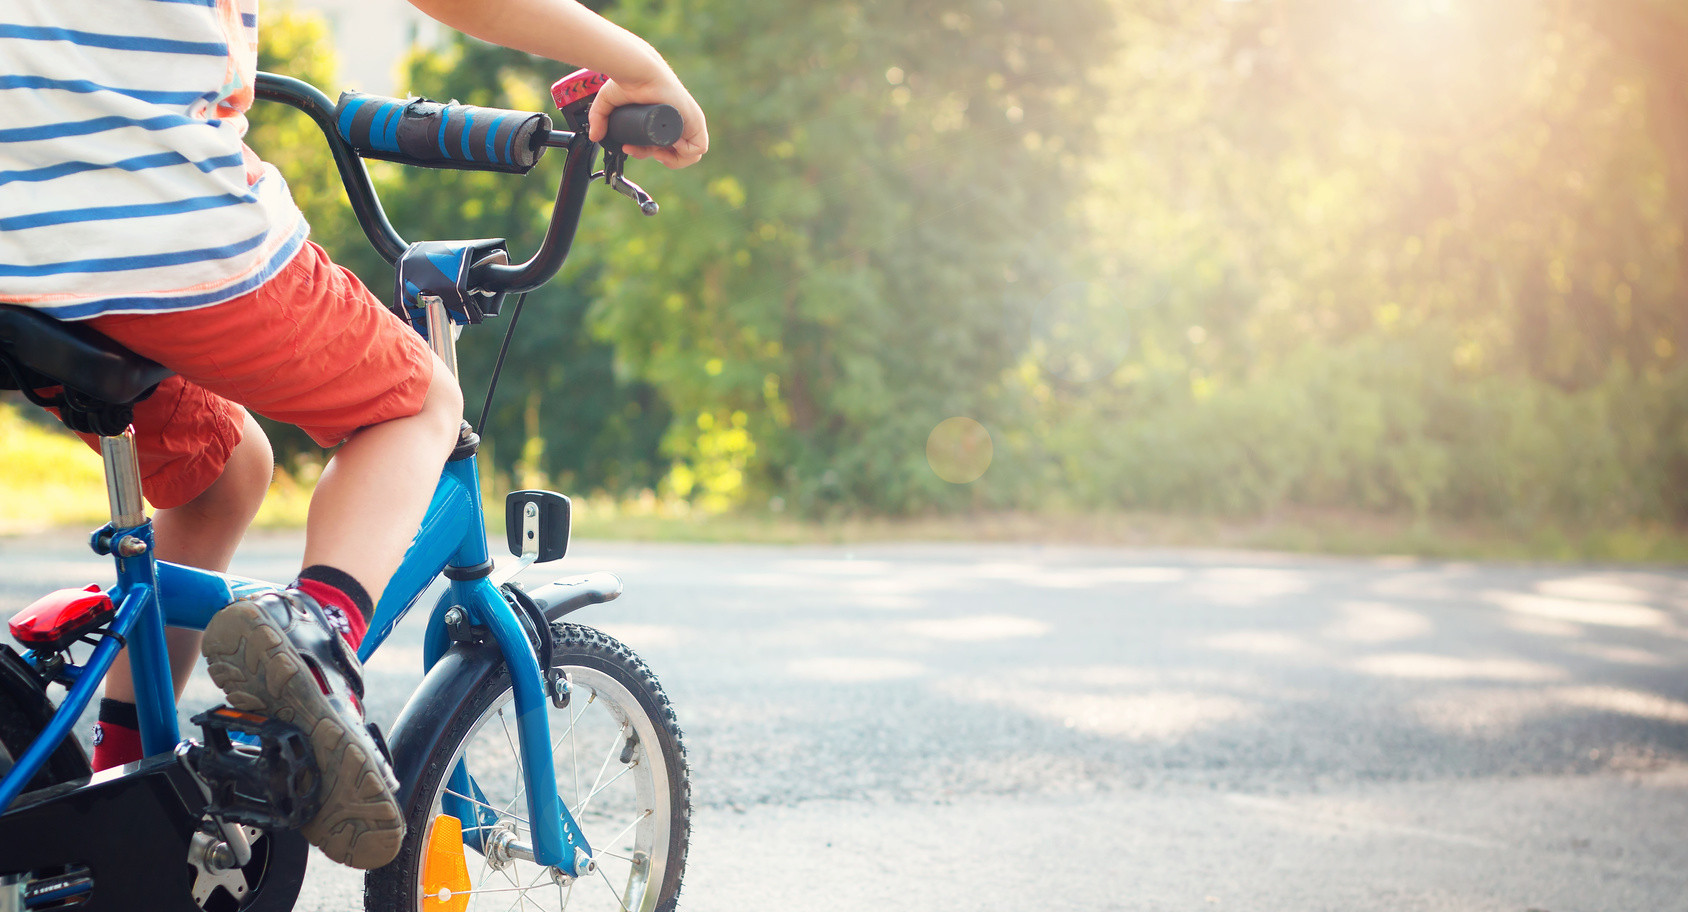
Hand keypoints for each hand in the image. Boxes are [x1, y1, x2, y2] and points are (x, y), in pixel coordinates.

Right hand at [587, 70, 708, 168]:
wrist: (639, 70)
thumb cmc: (628, 81)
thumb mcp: (609, 104)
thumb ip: (599, 119)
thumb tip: (594, 136)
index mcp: (662, 121)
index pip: (662, 148)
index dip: (647, 154)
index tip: (632, 148)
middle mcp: (677, 123)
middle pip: (675, 155)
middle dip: (659, 159)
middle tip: (643, 152)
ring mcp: (688, 122)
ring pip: (689, 155)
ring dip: (672, 160)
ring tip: (656, 152)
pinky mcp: (696, 121)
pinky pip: (699, 148)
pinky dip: (686, 154)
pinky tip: (669, 147)